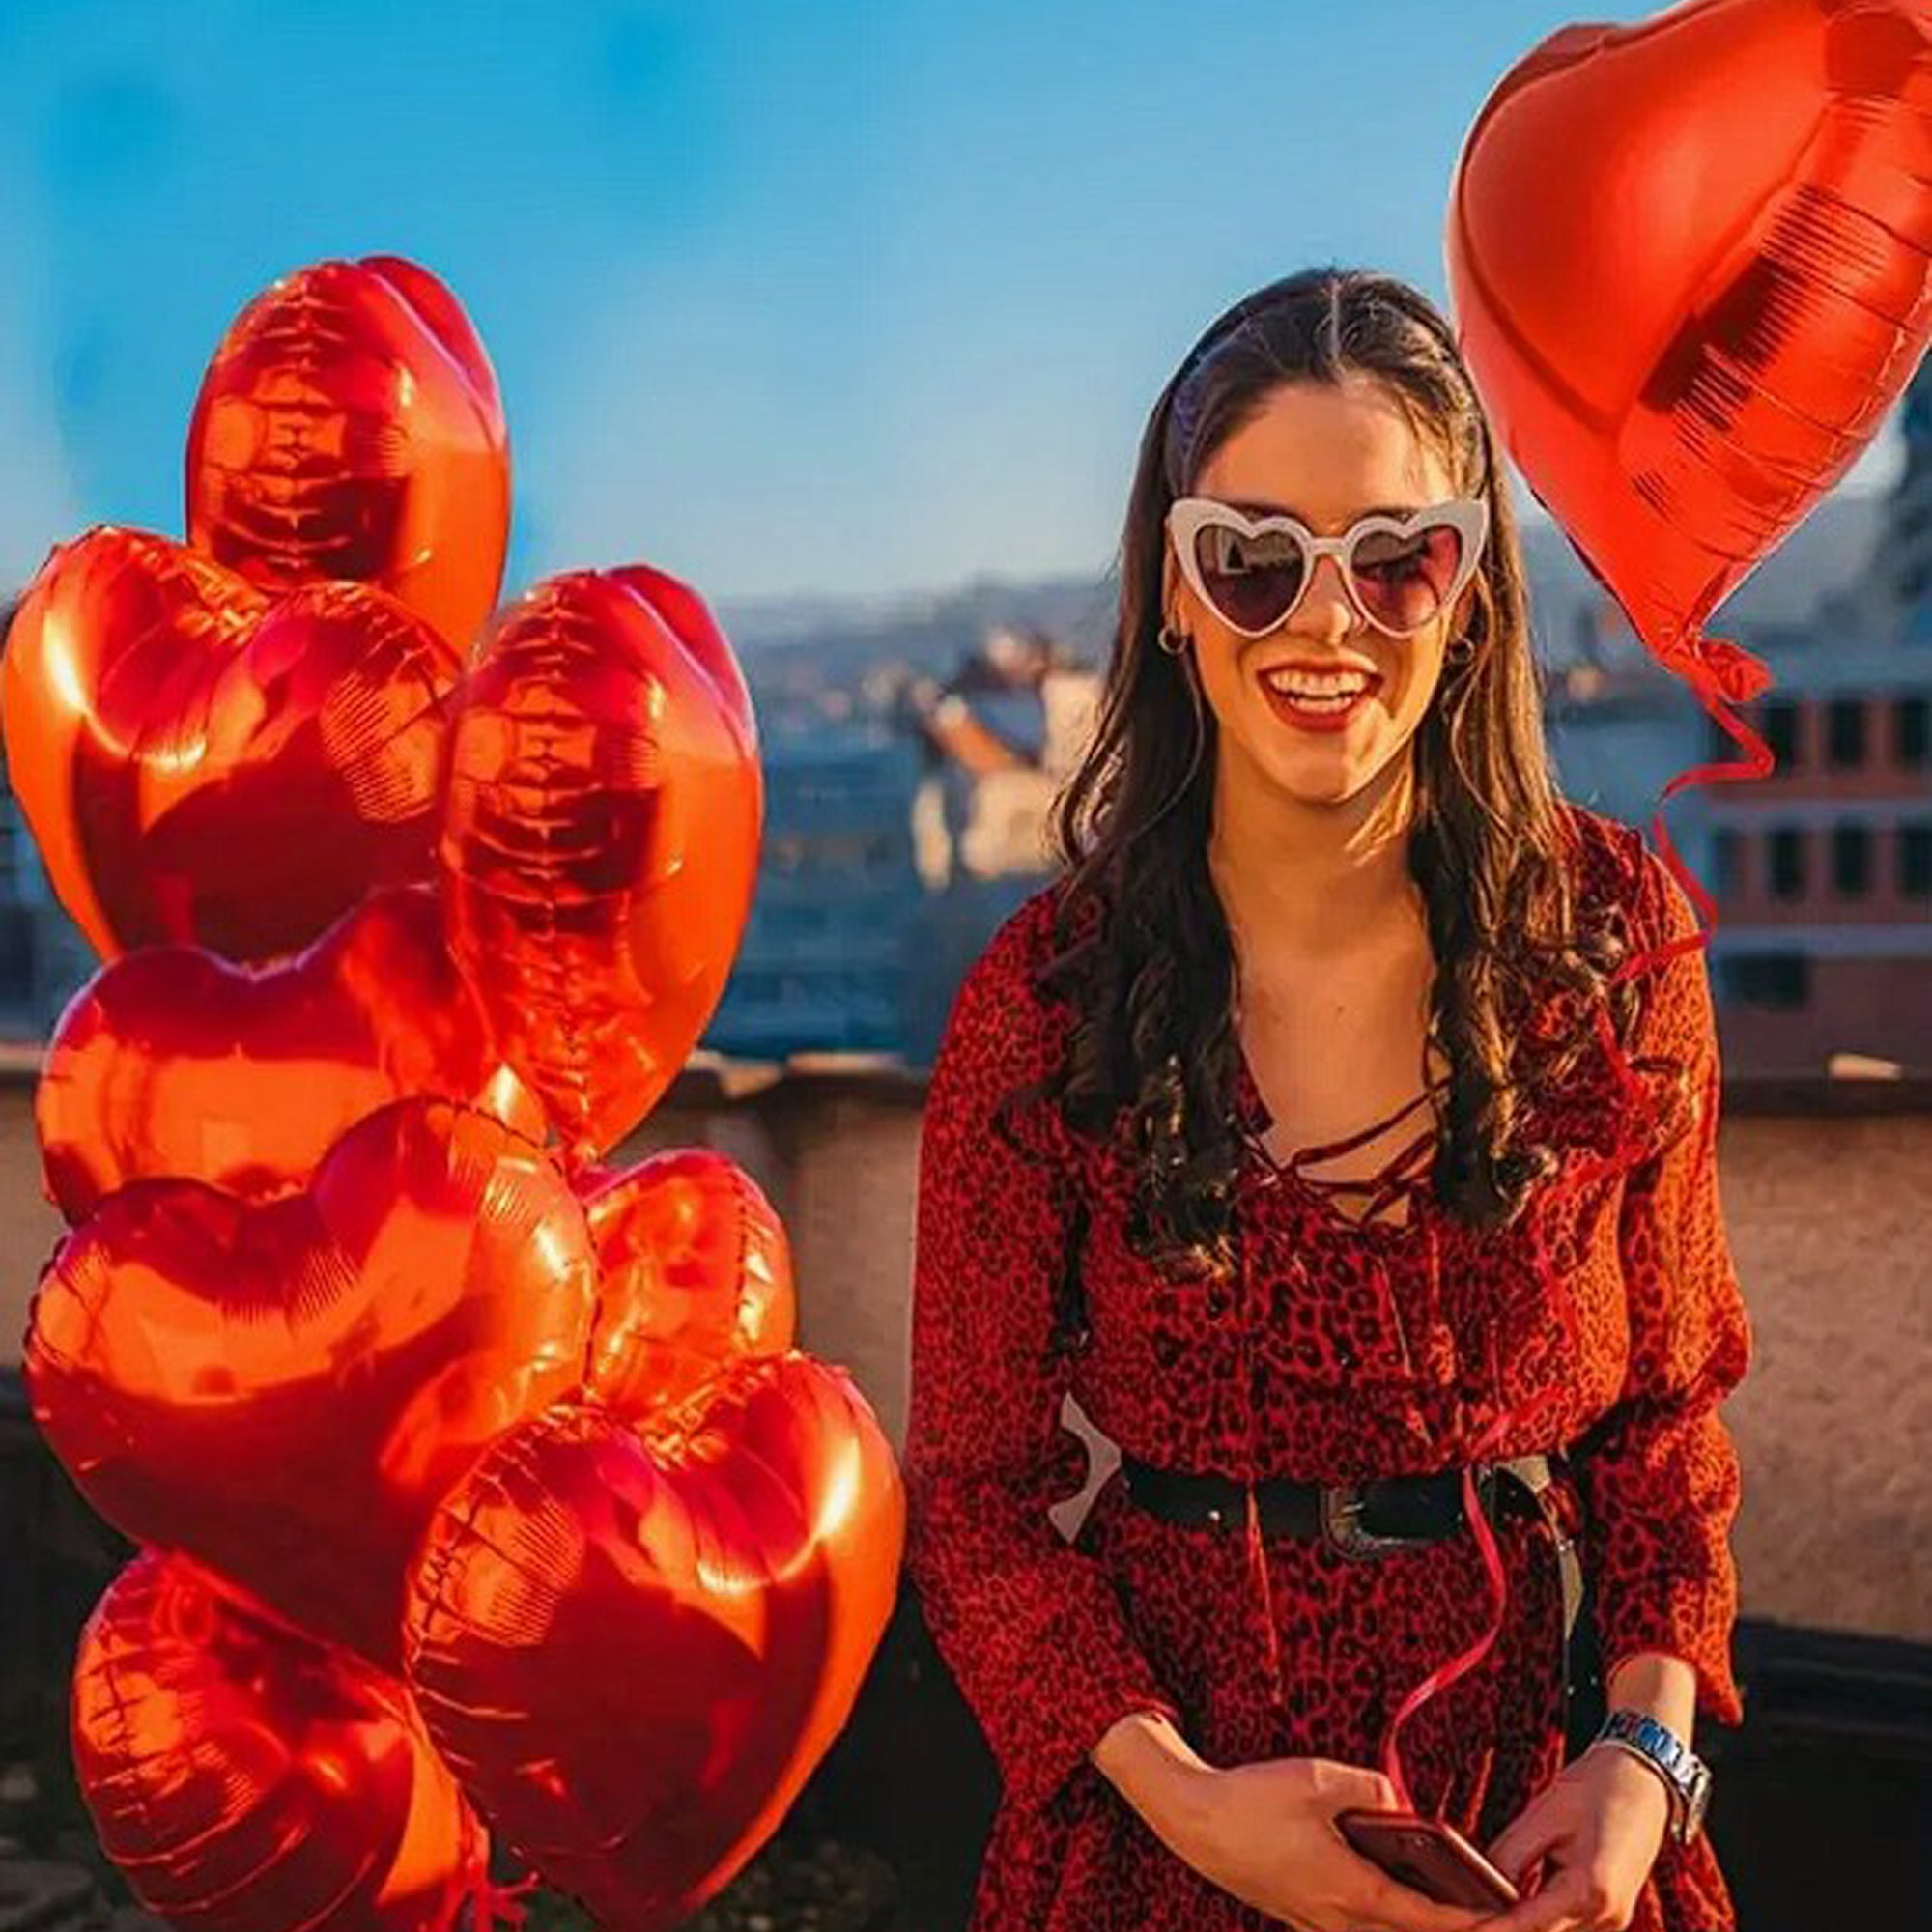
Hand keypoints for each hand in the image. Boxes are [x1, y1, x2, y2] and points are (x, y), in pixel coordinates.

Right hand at [1167, 1754, 1500, 1931]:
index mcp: (1350, 1888)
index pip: (1426, 1921)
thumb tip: (1400, 1806)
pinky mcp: (1298, 1916)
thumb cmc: (1252, 1798)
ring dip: (1411, 1928)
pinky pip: (1352, 1930)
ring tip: (1445, 1907)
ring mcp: (1314, 1923)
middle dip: (1446, 1931)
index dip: (1470, 1924)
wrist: (1192, 1820)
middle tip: (1489, 1918)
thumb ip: (1373, 1790)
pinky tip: (1387, 1896)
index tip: (1506, 1922)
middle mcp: (1336, 1918)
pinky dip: (1381, 1923)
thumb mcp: (1319, 1779)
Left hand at [1468, 1745, 1673, 1930]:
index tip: (1467, 1931)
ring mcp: (1613, 1918)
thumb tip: (1478, 1886)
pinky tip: (1516, 1906)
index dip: (1494, 1930)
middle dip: (1506, 1929)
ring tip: (1484, 1913)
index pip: (1531, 1924)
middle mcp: (1606, 1914)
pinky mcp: (1611, 1914)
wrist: (1643, 1779)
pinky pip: (1571, 1926)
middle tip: (1465, 1923)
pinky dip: (1544, 1919)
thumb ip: (1510, 1855)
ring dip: (1525, 1925)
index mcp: (1591, 1888)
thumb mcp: (1544, 1815)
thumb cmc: (1594, 1789)